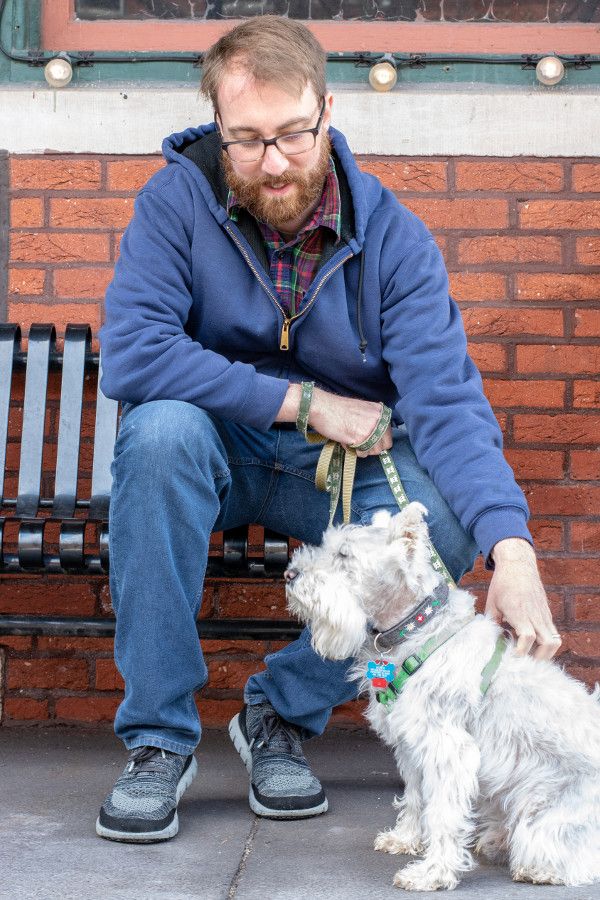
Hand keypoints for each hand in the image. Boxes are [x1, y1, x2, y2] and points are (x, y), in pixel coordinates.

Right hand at [309, 388, 392, 456]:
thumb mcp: (362, 410)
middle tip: (358, 441)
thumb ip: (372, 422)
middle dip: (372, 447)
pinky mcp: (361, 438)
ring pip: (374, 452)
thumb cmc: (337, 409)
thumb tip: (377, 441)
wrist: (322, 407)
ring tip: (350, 439)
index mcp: (380, 412)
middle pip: (384, 446)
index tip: (367, 440)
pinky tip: (346, 440)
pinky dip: (354, 451)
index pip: (388, 436)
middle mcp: (379, 420)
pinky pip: (363, 453)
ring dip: (363, 450)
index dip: (377, 441)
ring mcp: (371, 429)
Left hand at [485, 538, 560, 659]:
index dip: (522, 651)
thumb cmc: (502, 583)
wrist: (518, 564)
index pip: (527, 637)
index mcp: (519, 612)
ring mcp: (544, 614)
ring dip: (547, 652)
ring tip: (533, 655)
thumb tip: (492, 639)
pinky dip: (547, 641)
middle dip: (539, 658)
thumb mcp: (492, 602)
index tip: (513, 656)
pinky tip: (534, 643)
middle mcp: (535, 615)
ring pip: (555, 639)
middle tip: (526, 661)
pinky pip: (553, 631)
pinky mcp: (547, 612)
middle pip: (548, 644)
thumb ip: (493, 622)